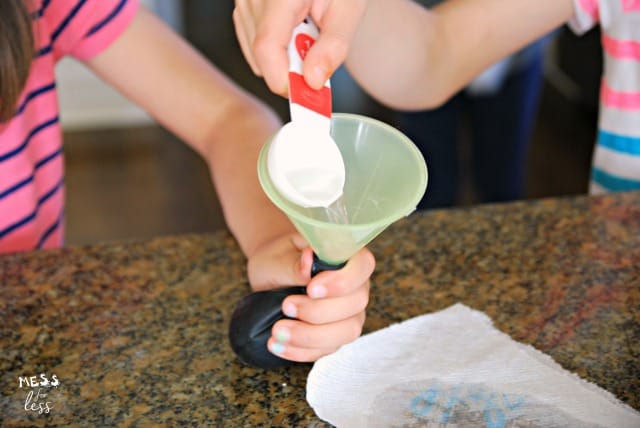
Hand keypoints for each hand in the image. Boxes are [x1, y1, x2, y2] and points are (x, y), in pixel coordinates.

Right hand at [233, 0, 366, 95]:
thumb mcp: (349, 6)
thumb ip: (333, 46)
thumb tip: (314, 81)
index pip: (268, 48)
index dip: (285, 80)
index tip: (307, 95)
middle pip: (262, 55)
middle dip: (291, 65)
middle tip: (317, 46)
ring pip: (256, 53)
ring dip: (283, 55)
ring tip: (306, 27)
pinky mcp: (241, 5)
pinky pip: (251, 42)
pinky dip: (274, 47)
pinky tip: (292, 27)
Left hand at [247, 232, 374, 361]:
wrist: (271, 276)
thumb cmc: (277, 260)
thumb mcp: (277, 258)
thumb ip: (293, 264)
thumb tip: (308, 264)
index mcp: (346, 256)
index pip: (363, 265)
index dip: (342, 281)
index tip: (311, 289)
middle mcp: (354, 285)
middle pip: (356, 303)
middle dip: (319, 311)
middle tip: (286, 306)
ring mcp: (349, 313)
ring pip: (347, 331)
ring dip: (310, 336)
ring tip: (278, 331)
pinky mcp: (335, 336)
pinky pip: (327, 349)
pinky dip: (301, 351)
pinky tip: (279, 345)